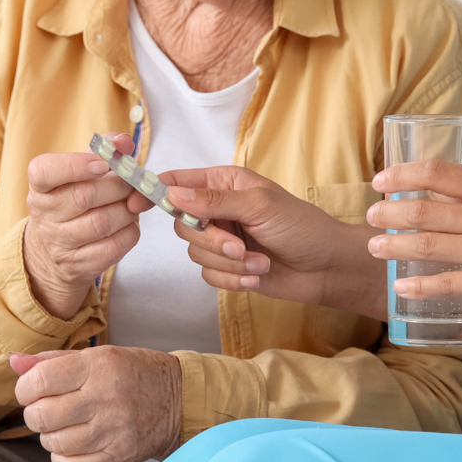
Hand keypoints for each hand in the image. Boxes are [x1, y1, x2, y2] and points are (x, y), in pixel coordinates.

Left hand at [12, 347, 180, 461]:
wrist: (179, 399)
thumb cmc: (135, 373)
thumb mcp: (99, 356)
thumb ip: (53, 360)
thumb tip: (14, 362)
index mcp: (99, 366)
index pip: (40, 380)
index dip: (25, 387)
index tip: (32, 388)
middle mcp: (105, 398)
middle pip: (41, 416)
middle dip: (36, 412)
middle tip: (49, 407)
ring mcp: (112, 431)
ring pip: (53, 443)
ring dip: (51, 435)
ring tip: (68, 424)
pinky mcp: (117, 456)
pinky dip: (63, 459)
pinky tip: (74, 445)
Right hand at [23, 133, 149, 319]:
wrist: (52, 255)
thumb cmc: (73, 203)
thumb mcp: (79, 174)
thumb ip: (103, 151)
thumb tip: (124, 142)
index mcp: (40, 188)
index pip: (44, 172)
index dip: (75, 165)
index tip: (102, 163)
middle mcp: (45, 216)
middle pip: (85, 196)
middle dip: (118, 185)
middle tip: (132, 181)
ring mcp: (60, 245)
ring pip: (103, 222)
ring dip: (127, 209)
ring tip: (132, 202)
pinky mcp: (79, 266)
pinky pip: (115, 246)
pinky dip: (131, 231)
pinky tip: (129, 224)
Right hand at [162, 166, 382, 318]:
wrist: (326, 267)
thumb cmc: (302, 226)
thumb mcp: (260, 206)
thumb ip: (214, 202)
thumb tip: (172, 194)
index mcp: (224, 183)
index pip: (178, 182)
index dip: (155, 191)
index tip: (136, 203)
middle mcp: (218, 209)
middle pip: (183, 226)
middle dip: (212, 241)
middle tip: (240, 245)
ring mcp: (222, 239)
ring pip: (196, 254)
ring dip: (230, 263)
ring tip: (260, 261)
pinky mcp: (227, 267)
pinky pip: (209, 276)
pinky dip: (234, 279)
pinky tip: (258, 274)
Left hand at [366, 161, 461, 328]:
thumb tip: (439, 195)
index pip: (438, 172)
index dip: (402, 174)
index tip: (381, 180)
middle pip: (424, 209)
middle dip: (389, 212)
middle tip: (370, 216)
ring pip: (428, 244)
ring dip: (393, 245)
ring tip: (373, 247)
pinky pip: (445, 283)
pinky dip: (418, 285)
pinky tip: (400, 286)